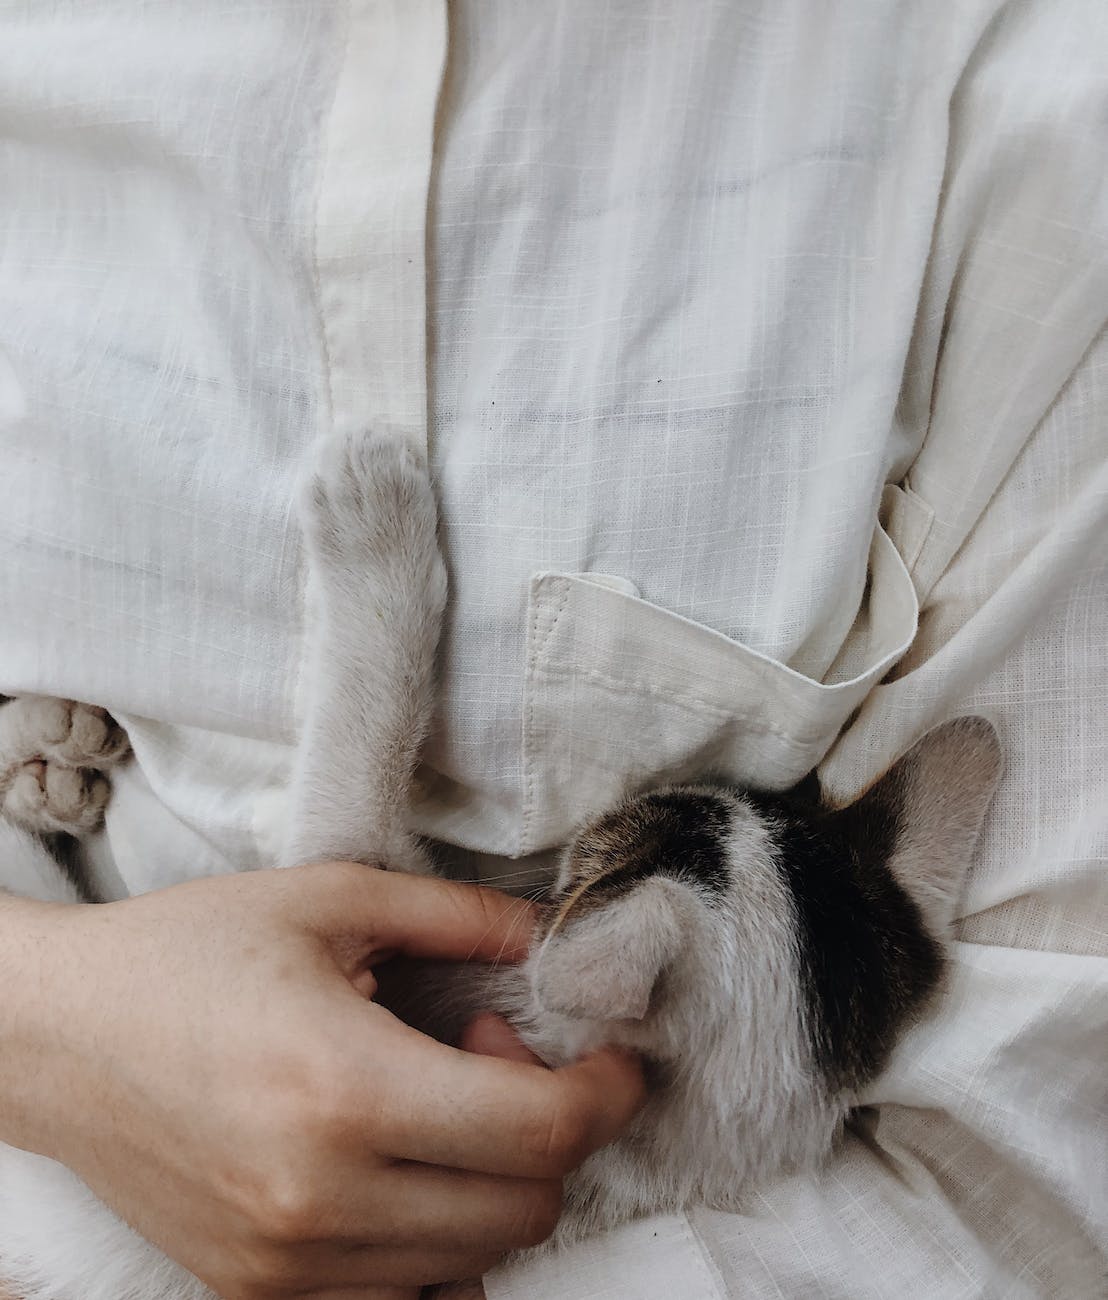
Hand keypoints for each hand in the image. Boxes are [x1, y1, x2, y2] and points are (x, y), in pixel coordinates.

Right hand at [0, 864, 643, 1298]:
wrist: (52, 1036)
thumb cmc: (184, 953)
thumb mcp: (327, 900)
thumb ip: (456, 915)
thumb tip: (548, 933)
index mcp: (343, 1088)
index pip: (537, 1133)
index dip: (606, 1094)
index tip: (615, 1059)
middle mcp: (319, 1198)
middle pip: (524, 1207)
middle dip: (551, 1130)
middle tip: (488, 1052)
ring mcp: (287, 1263)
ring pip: (474, 1260)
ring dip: (494, 1182)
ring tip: (432, 1098)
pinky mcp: (258, 1294)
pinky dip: (437, 1241)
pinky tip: (404, 1165)